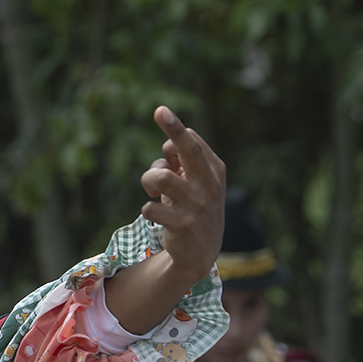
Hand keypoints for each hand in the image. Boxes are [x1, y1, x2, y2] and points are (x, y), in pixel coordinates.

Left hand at [140, 106, 225, 284]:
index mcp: (214, 169)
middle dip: (174, 128)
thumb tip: (167, 146)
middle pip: (189, 149)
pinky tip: (157, 215)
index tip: (166, 135)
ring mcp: (197, 205)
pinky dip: (148, 208)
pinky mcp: (183, 225)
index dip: (173, 136)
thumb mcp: (193, 183)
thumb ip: (181, 163)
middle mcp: (209, 184)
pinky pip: (150, 207)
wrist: (200, 251)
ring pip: (161, 176)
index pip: (192, 140)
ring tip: (152, 189)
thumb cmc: (192, 207)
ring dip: (149, 179)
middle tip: (160, 110)